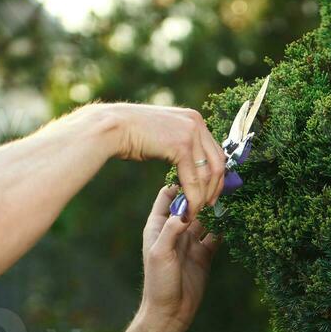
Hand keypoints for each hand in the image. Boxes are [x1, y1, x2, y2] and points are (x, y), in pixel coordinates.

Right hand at [105, 103, 225, 219]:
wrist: (113, 127)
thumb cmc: (132, 134)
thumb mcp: (165, 135)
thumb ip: (182, 145)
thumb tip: (192, 163)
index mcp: (195, 119)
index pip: (217, 152)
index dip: (218, 177)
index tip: (212, 194)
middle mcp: (197, 123)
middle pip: (218, 164)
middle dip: (214, 189)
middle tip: (208, 207)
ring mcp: (191, 133)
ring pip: (207, 175)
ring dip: (202, 198)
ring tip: (193, 212)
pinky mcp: (181, 145)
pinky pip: (193, 180)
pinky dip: (192, 199)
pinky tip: (187, 210)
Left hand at [137, 184, 219, 331]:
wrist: (170, 313)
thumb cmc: (158, 283)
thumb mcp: (160, 253)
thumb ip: (172, 229)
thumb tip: (186, 207)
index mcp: (159, 226)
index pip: (168, 195)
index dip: (180, 183)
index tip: (196, 173)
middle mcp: (175, 230)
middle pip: (190, 204)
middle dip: (203, 193)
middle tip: (221, 180)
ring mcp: (191, 242)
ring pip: (206, 218)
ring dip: (216, 209)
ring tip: (232, 194)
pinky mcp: (205, 255)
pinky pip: (217, 236)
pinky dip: (226, 228)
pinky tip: (236, 218)